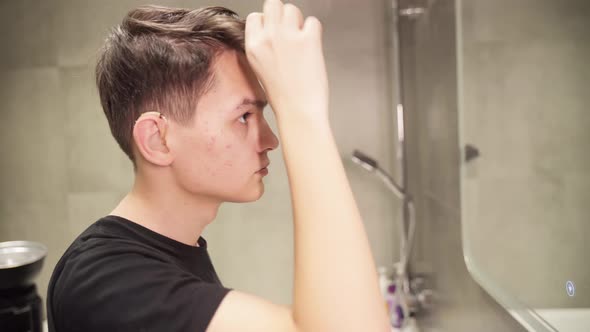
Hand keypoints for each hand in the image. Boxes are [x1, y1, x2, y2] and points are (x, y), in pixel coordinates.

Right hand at [245, 0, 328, 122]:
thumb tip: (273, 33)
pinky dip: (314, 32)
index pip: (255, 16)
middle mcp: (268, 38)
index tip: (275, 33)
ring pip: (293, 9)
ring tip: (301, 41)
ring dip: (299, 22)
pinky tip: (312, 47)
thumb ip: (264, 46)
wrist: (298, 111)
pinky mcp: (308, 40)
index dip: (267, 23)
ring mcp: (288, 37)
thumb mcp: (260, 68)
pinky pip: (313, 22)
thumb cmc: (283, 96)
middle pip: (274, 5)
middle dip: (283, 15)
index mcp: (253, 46)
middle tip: (290, 31)